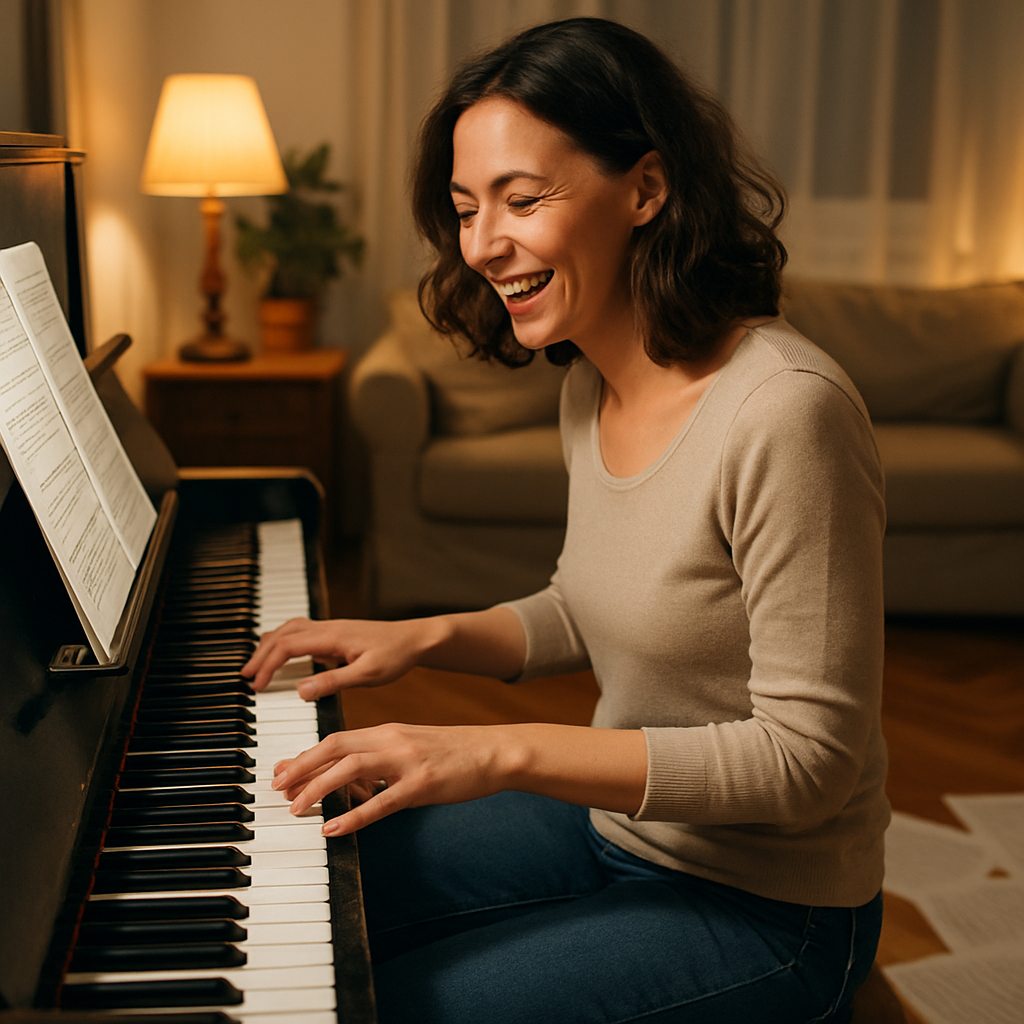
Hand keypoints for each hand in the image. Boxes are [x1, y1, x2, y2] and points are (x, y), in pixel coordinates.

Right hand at [241, 617, 432, 698]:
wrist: (416, 639)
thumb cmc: (396, 656)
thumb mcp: (367, 674)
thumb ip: (333, 682)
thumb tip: (299, 690)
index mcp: (331, 636)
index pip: (287, 645)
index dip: (267, 664)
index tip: (256, 685)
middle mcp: (328, 627)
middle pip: (282, 634)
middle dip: (261, 654)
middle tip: (246, 677)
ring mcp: (332, 628)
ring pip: (290, 629)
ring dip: (270, 645)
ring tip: (257, 665)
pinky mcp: (337, 633)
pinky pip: (302, 631)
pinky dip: (285, 640)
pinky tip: (286, 654)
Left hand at [272, 723, 508, 834]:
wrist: (492, 751)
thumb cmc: (450, 753)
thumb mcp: (409, 749)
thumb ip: (378, 761)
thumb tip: (344, 782)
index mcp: (386, 731)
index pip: (335, 739)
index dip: (304, 756)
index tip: (280, 773)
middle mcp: (392, 740)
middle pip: (335, 748)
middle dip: (300, 767)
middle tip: (276, 789)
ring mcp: (407, 761)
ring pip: (351, 770)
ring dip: (318, 789)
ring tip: (296, 810)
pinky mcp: (423, 784)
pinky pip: (382, 802)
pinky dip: (353, 816)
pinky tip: (333, 829)